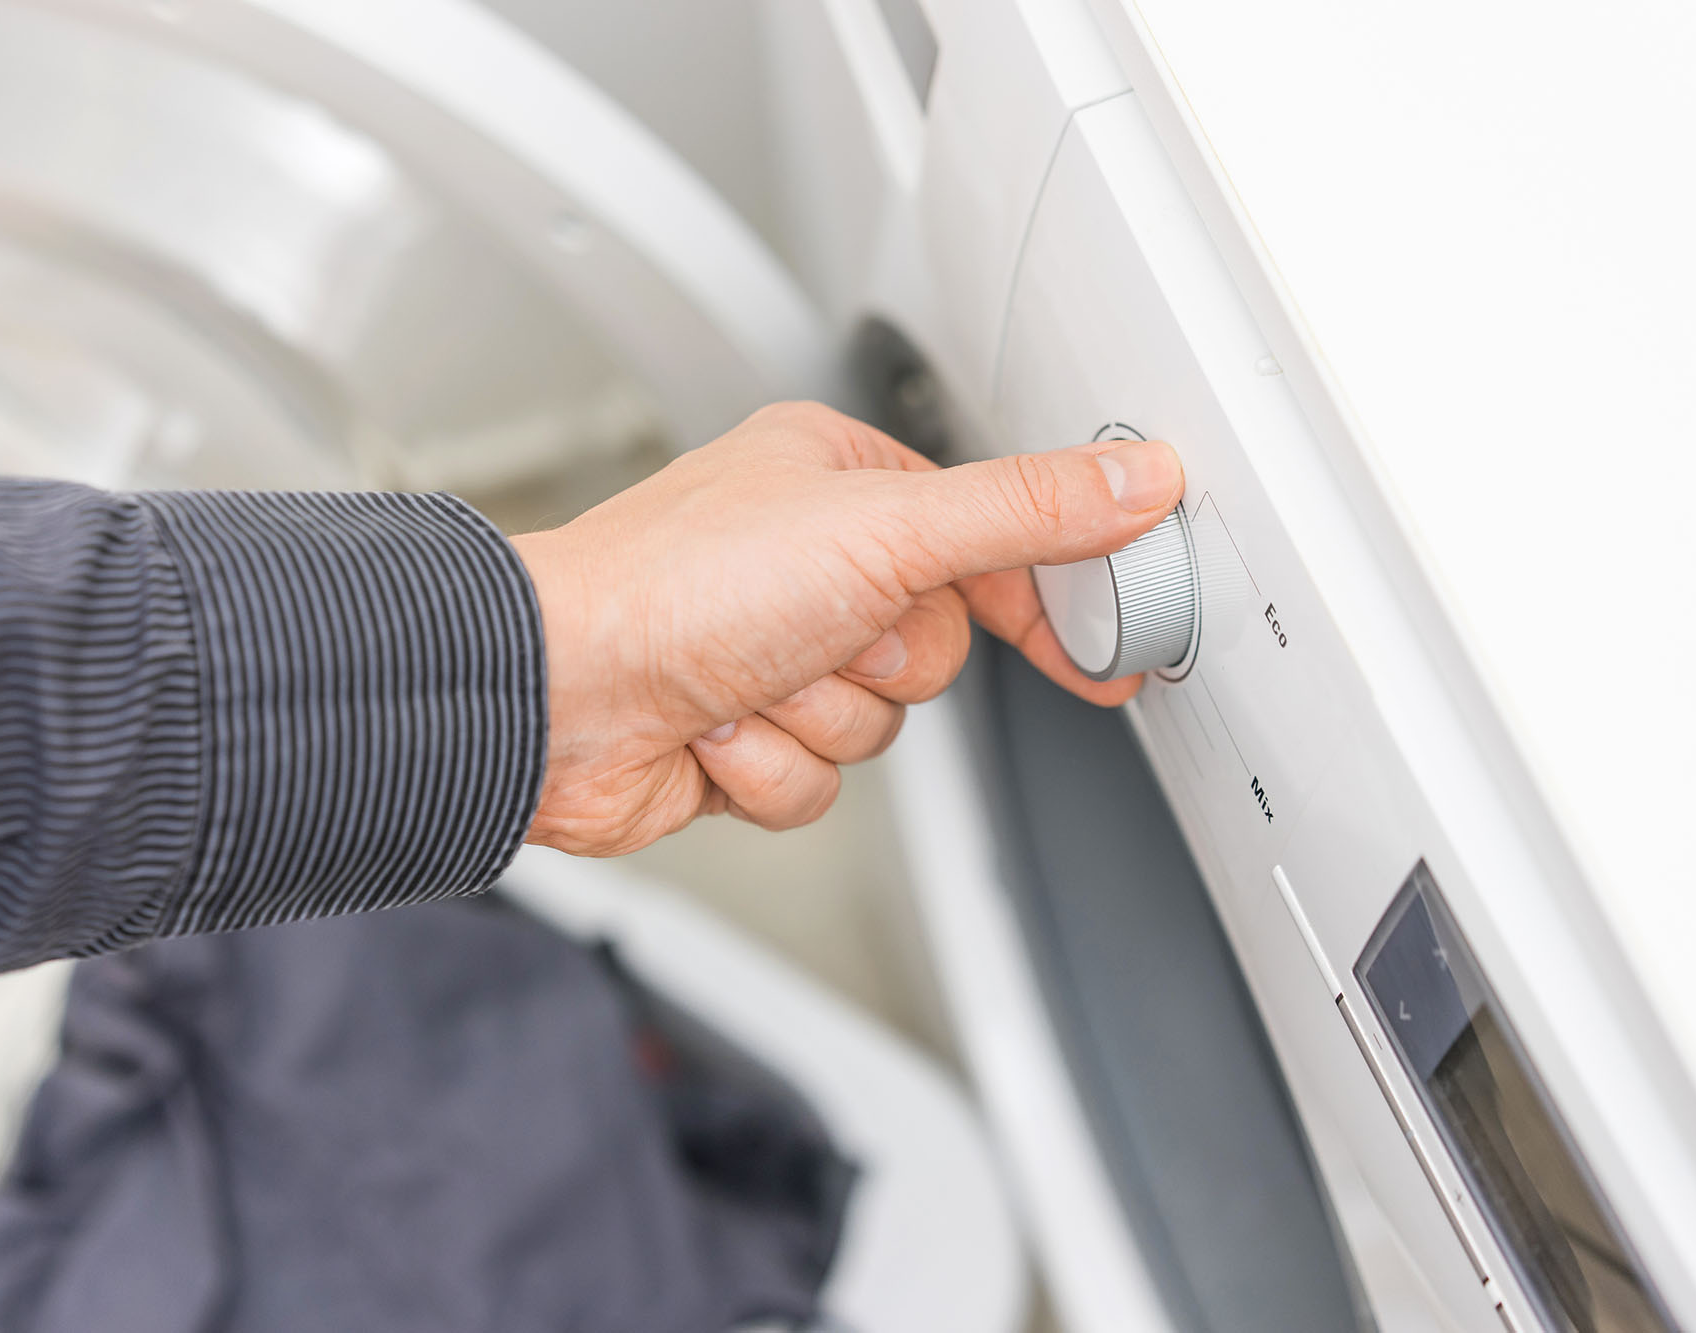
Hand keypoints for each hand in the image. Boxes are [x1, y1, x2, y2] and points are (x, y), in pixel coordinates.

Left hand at [511, 401, 1183, 854]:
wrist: (557, 695)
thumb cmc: (677, 585)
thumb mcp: (886, 527)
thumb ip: (1025, 513)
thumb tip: (1138, 482)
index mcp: (837, 481)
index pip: (986, 541)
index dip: (1045, 597)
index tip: (1107, 646)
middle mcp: (804, 564)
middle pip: (939, 650)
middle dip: (885, 662)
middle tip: (834, 634)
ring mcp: (770, 654)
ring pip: (880, 724)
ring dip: (821, 716)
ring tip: (753, 679)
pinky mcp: (744, 737)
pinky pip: (819, 783)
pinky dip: (774, 766)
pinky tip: (717, 729)